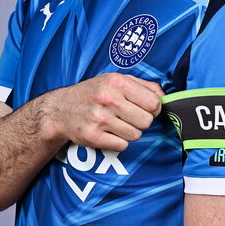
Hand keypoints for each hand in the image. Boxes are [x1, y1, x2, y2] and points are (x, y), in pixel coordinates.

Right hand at [43, 73, 163, 151]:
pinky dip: (118, 142)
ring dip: (129, 132)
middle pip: (146, 121)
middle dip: (141, 121)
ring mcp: (99, 118)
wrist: (60, 109)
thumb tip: (164, 97)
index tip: (146, 109)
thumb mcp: (115, 79)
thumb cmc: (92, 93)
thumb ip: (143, 85)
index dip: (154, 109)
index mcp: (117, 82)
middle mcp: (108, 99)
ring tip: (116, 124)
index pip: (153, 102)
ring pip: (135, 135)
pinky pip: (122, 146)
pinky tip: (108, 133)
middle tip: (129, 118)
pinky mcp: (93, 136)